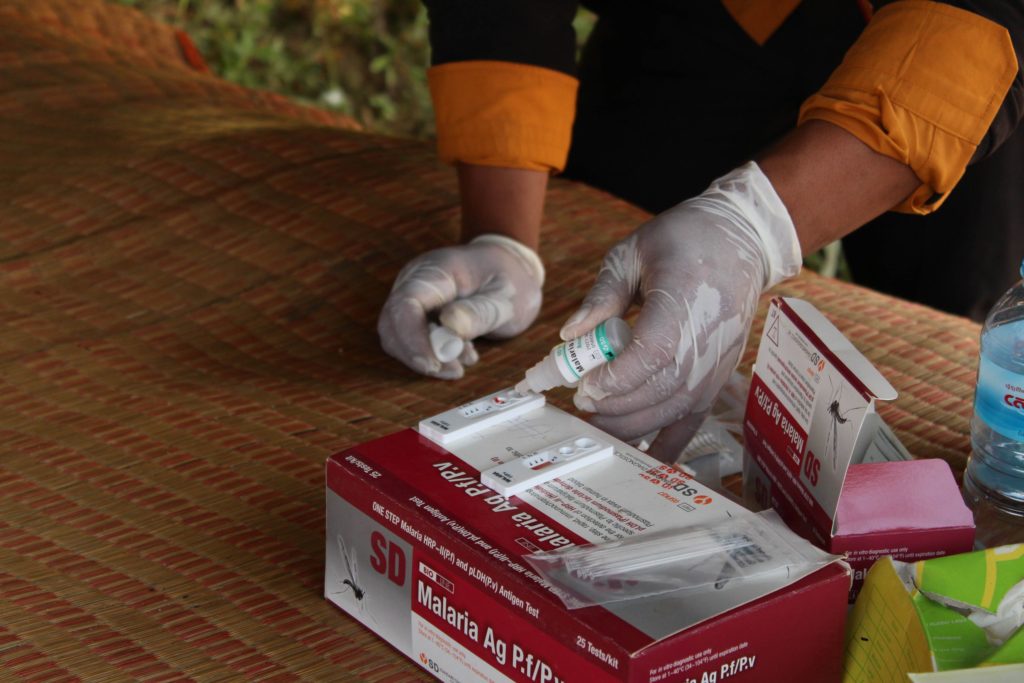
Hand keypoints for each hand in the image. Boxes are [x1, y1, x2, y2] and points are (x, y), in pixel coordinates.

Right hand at [378, 234, 544, 378]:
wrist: (507, 264)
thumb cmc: (507, 277)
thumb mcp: (505, 296)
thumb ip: (480, 311)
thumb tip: (450, 325)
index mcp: (437, 271)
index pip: (406, 304)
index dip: (412, 338)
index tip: (433, 363)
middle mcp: (415, 281)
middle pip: (393, 324)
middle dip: (417, 355)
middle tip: (454, 370)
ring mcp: (414, 297)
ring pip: (398, 336)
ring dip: (425, 358)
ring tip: (463, 362)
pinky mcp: (417, 312)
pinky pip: (411, 339)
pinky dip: (432, 354)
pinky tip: (462, 354)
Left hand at [559, 162, 801, 460]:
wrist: (740, 243)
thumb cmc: (682, 241)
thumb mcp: (633, 252)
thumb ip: (602, 294)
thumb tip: (569, 335)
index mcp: (685, 300)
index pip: (653, 353)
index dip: (618, 376)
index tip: (585, 384)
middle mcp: (707, 340)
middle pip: (661, 389)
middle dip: (615, 405)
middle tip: (580, 402)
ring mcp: (716, 364)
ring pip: (673, 409)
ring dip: (631, 424)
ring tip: (597, 420)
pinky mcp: (717, 378)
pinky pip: (693, 420)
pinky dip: (667, 444)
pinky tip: (637, 456)